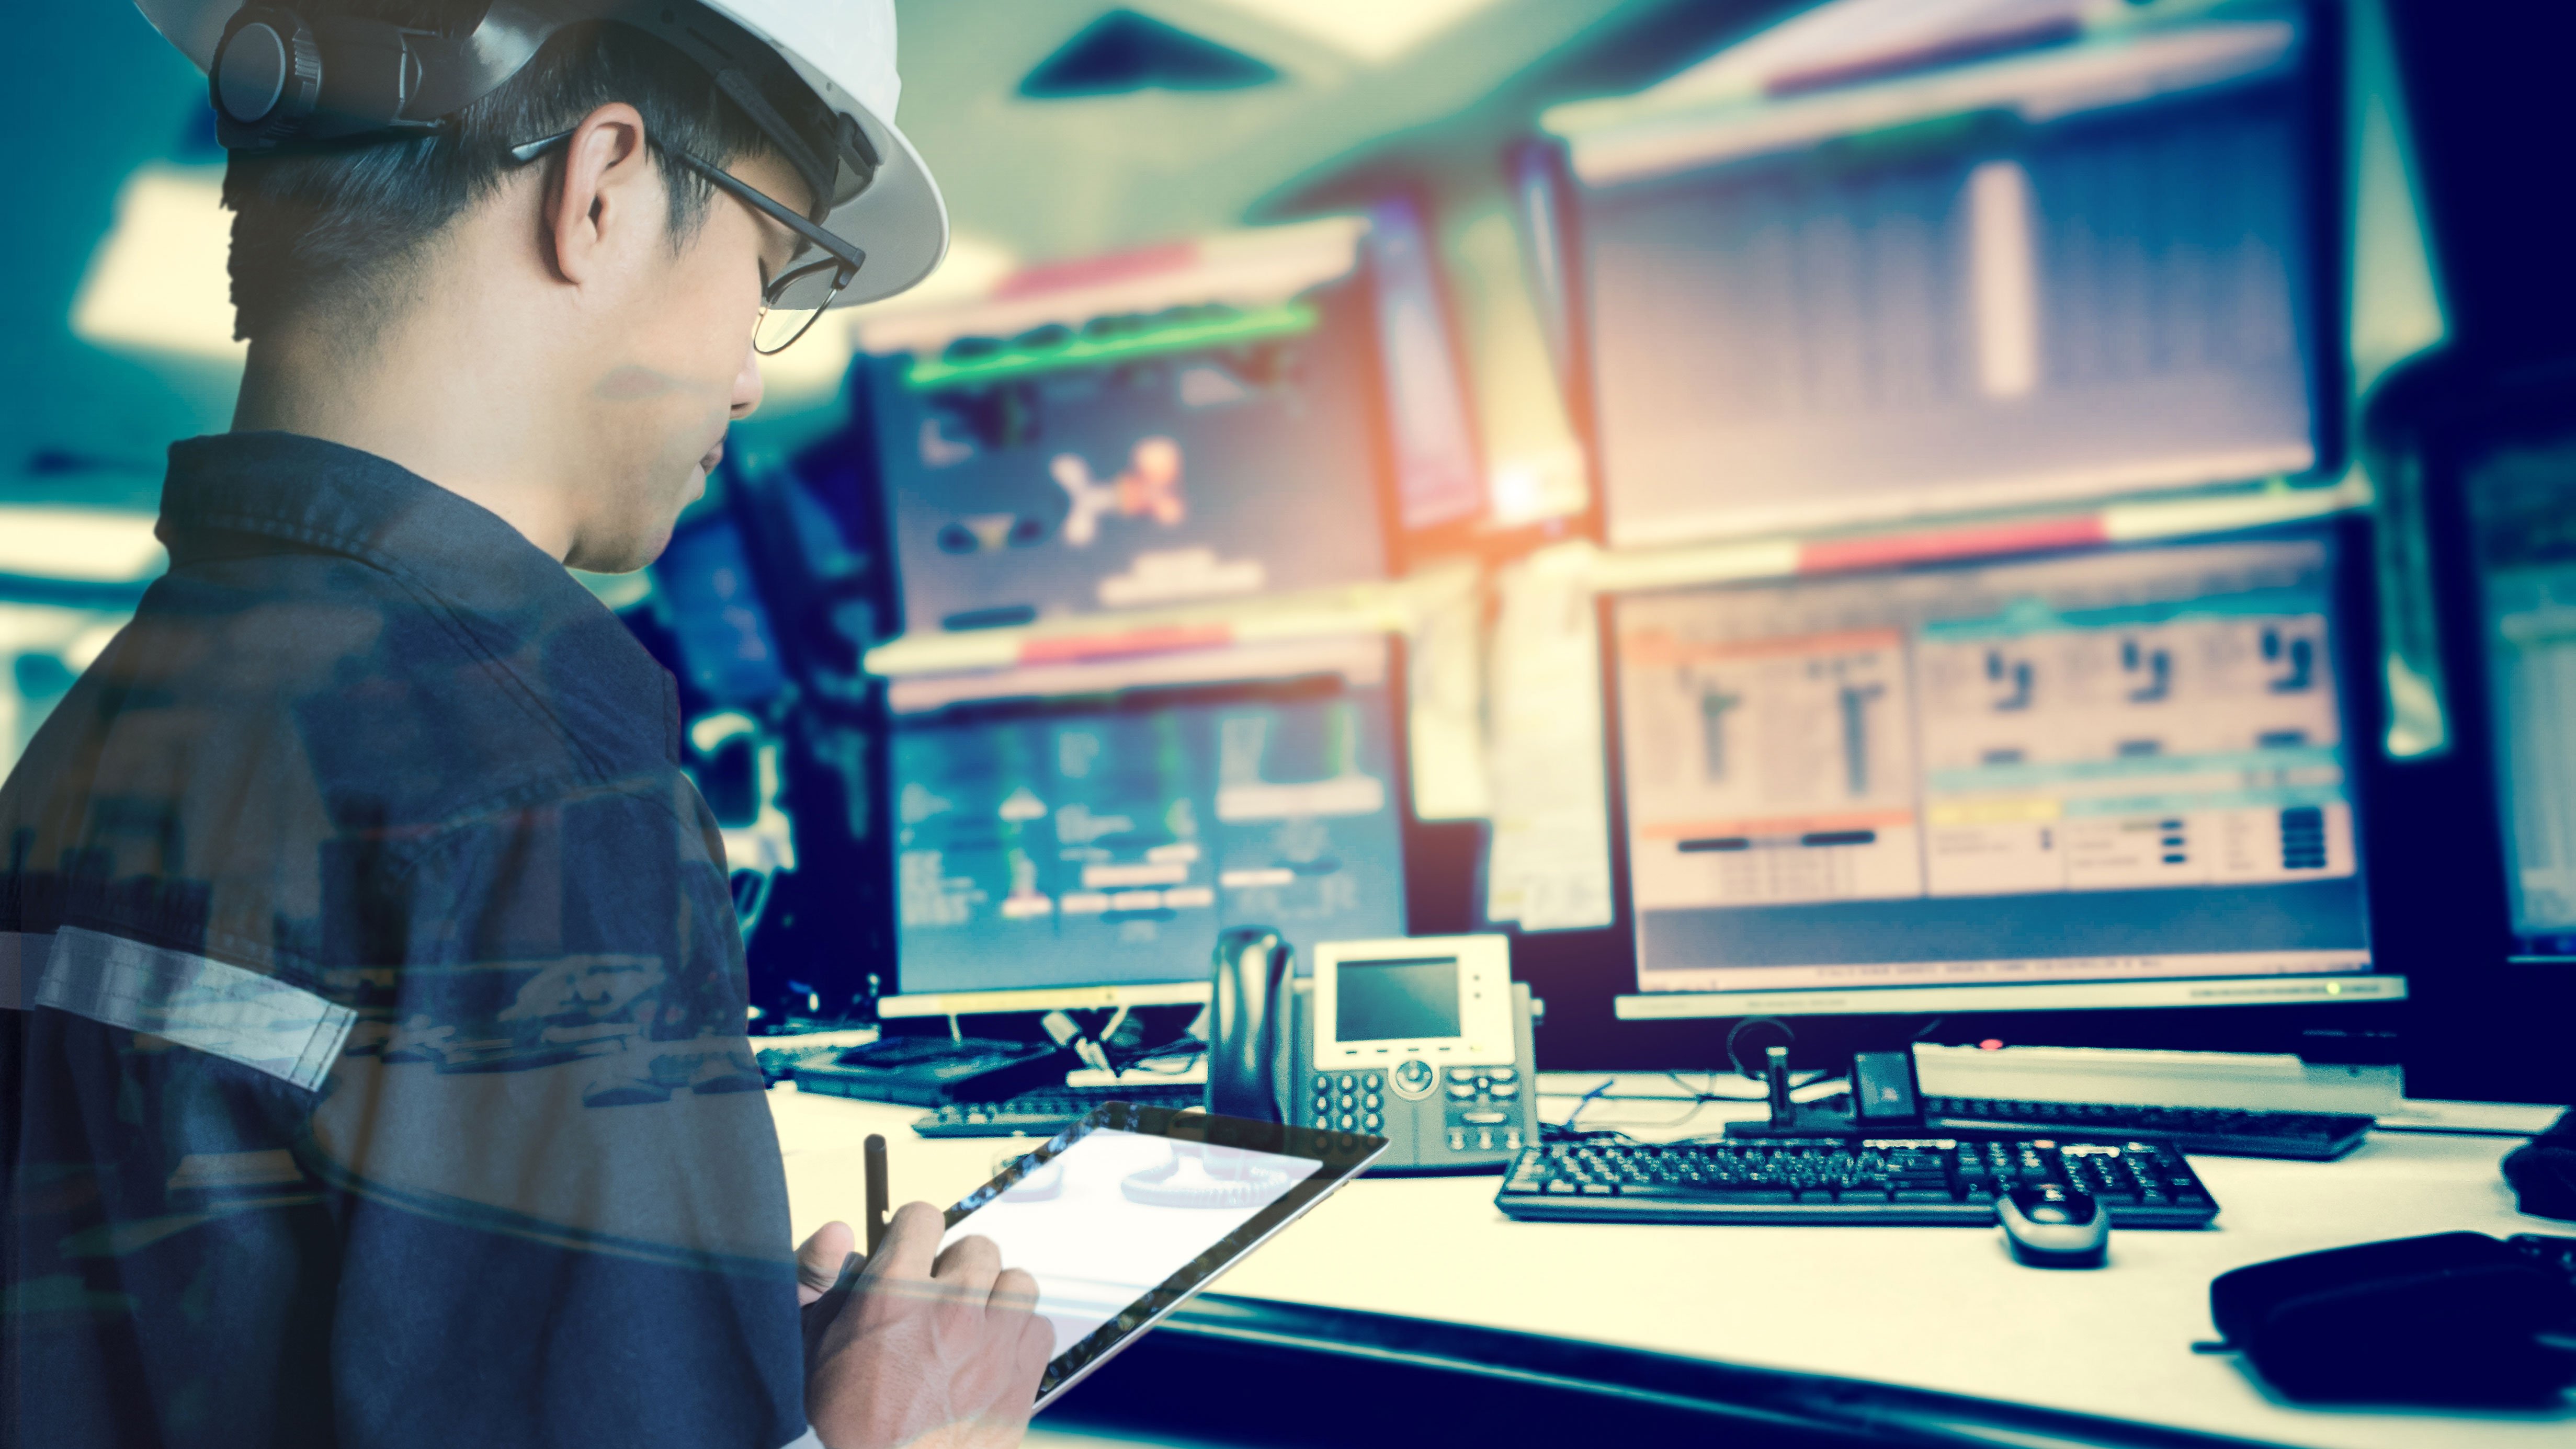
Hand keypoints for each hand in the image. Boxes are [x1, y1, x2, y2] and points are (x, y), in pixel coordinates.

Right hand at [804, 1202, 1053, 1448]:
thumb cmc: (846, 1421)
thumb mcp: (811, 1345)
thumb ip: (820, 1279)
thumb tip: (840, 1230)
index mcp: (895, 1294)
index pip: (923, 1217)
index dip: (913, 1234)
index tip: (911, 1253)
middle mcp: (950, 1309)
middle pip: (977, 1246)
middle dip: (957, 1268)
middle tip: (938, 1301)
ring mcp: (993, 1342)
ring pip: (1016, 1282)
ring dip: (995, 1299)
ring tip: (970, 1329)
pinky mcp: (1021, 1377)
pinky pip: (1038, 1327)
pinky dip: (1018, 1338)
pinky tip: (992, 1358)